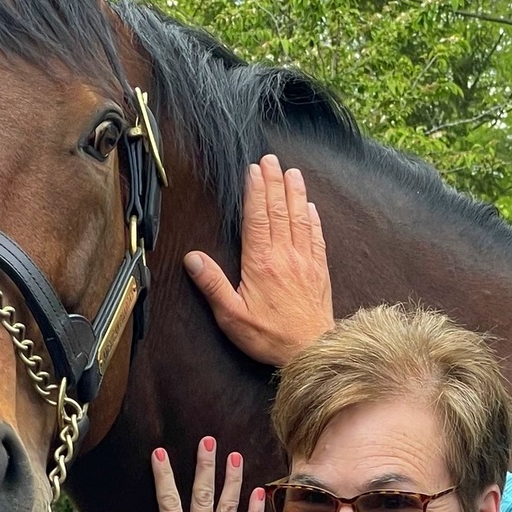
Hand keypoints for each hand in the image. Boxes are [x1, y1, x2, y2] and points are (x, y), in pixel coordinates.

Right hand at [112, 440, 261, 511]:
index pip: (167, 500)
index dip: (163, 475)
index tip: (160, 452)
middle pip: (202, 494)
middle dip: (204, 465)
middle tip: (208, 440)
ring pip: (228, 505)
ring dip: (232, 479)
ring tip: (235, 456)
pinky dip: (255, 510)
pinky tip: (260, 491)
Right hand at [186, 154, 334, 368]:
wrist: (311, 351)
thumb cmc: (269, 337)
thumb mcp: (232, 316)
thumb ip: (212, 285)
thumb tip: (192, 258)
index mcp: (261, 263)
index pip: (257, 218)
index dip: (255, 191)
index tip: (253, 170)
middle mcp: (285, 256)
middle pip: (279, 211)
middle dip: (274, 182)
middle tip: (270, 159)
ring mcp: (305, 262)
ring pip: (299, 219)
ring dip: (295, 193)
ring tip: (291, 172)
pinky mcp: (320, 272)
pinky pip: (316, 238)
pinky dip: (312, 219)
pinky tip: (310, 206)